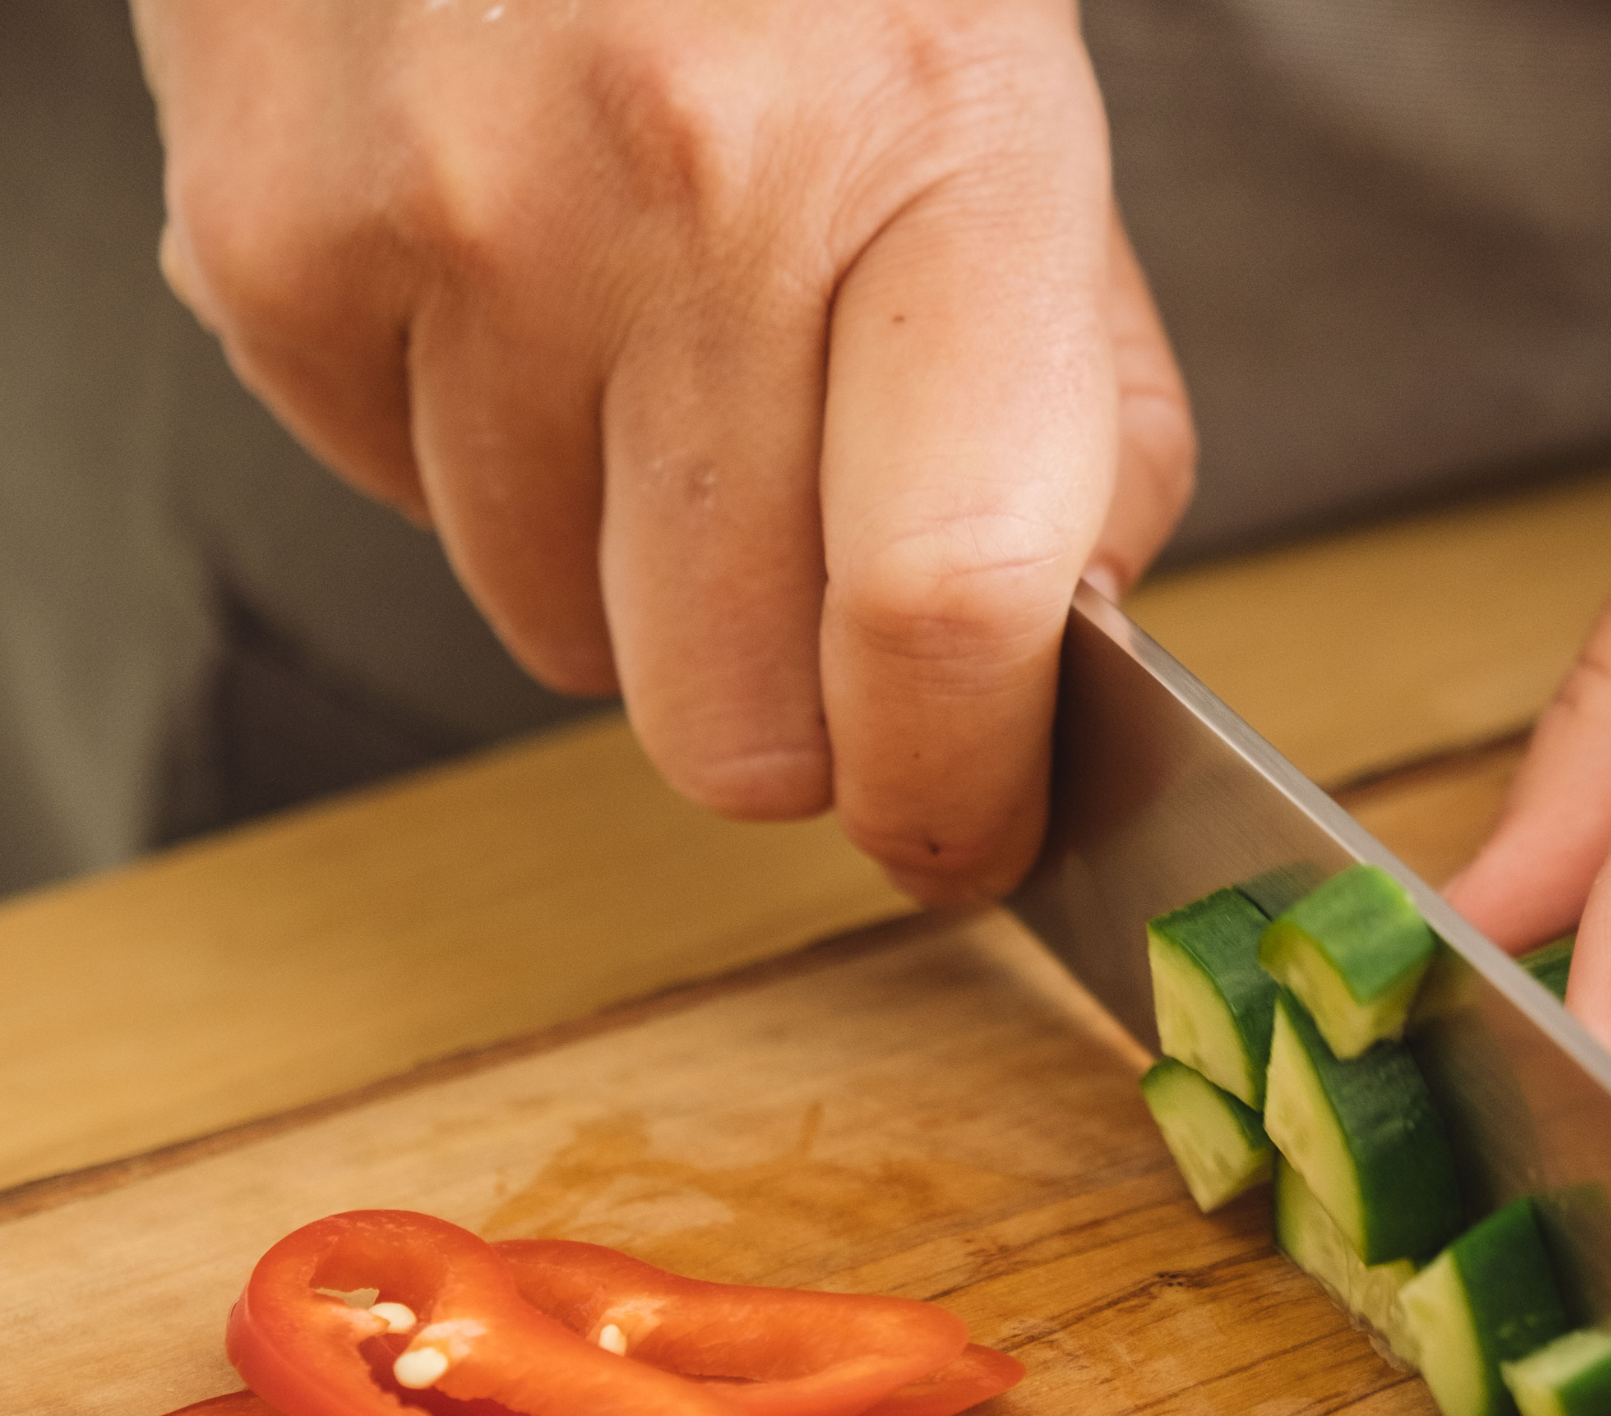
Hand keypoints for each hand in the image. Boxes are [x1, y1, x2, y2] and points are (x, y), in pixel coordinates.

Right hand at [131, 0, 1193, 900]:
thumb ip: (1083, 419)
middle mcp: (683, 193)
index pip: (944, 615)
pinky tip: (529, 289)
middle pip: (728, 716)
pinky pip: (407, 512)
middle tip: (817, 602)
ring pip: (554, 638)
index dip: (958, 793)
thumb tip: (1048, 668)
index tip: (965, 833)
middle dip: (795, 721)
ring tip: (664, 356)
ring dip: (631, 571)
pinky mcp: (270, 246)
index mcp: (939, 156)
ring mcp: (451, 223)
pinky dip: (482, 458)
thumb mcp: (1029, 129)